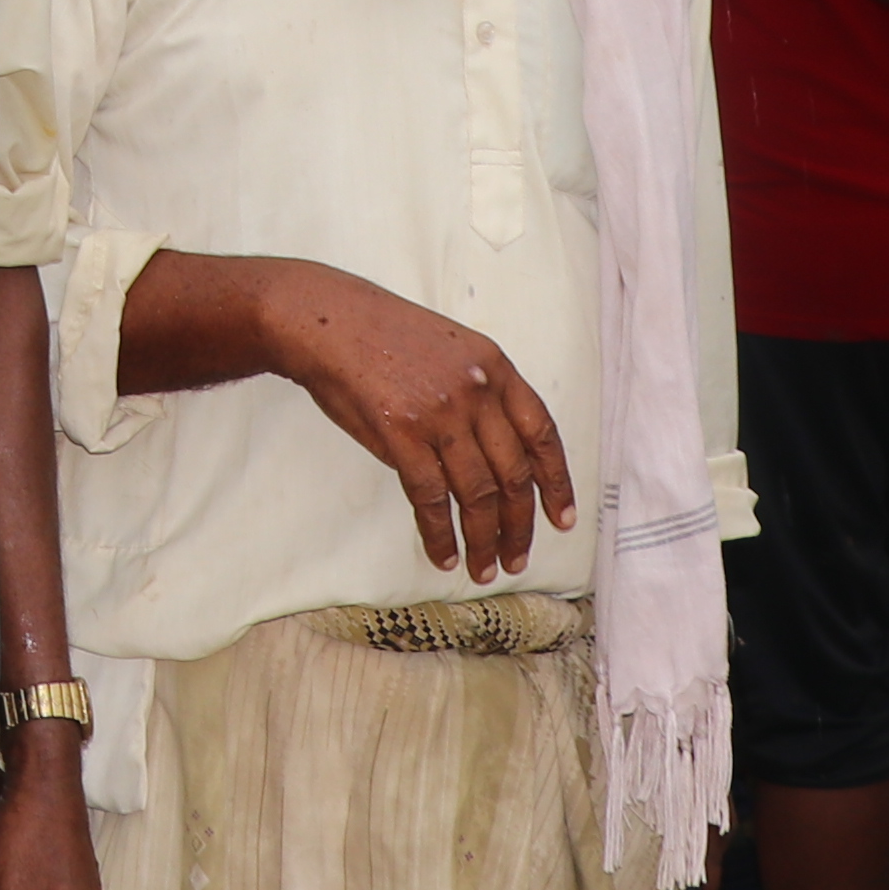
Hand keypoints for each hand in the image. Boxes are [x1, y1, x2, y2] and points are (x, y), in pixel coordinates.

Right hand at [274, 270, 571, 578]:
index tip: (561, 519)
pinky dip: (440, 534)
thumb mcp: (453, 350)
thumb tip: (498, 459)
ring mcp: (441, 413)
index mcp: (496, 367)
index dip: (557, 483)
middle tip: (516, 559)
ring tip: (483, 568)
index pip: (542, 434)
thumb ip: (482, 394)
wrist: (327, 321)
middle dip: (519, 527)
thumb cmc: (384, 336)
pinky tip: (444, 555)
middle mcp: (476, 391)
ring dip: (484, 540)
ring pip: (477, 494)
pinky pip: (431, 498)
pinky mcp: (401, 434)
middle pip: (514, 474)